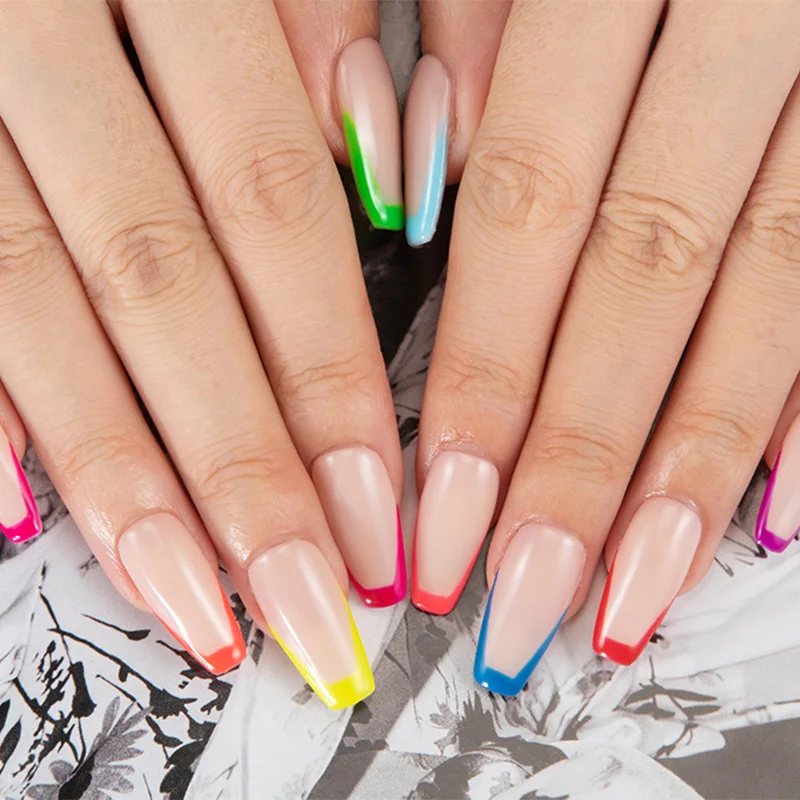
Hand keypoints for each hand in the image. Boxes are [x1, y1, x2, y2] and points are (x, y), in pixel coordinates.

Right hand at [0, 1, 407, 709]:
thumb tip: (393, 165)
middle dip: (240, 459)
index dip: (327, 372)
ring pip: (40, 298)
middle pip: (163, 281)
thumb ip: (316, 26)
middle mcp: (41, 29)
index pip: (273, 206)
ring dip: (122, 469)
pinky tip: (22, 507)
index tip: (376, 511)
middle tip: (307, 597)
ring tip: (190, 594)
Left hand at [407, 0, 799, 690]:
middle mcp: (749, 16)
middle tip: (522, 593)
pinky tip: (776, 502)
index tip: (440, 513)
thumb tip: (415, 169)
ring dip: (694, 460)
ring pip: (768, 286)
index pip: (530, 213)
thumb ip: (469, 28)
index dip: (485, 379)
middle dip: (579, 456)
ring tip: (632, 588)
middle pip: (645, 275)